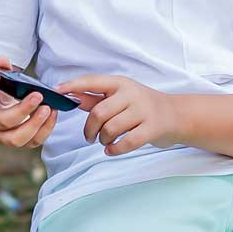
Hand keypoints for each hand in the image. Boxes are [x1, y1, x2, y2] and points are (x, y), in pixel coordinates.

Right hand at [0, 60, 62, 149]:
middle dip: (22, 110)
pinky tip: (52, 113)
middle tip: (38, 95)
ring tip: (48, 108)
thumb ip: (1, 69)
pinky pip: (32, 142)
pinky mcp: (19, 141)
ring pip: (17, 139)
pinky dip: (45, 130)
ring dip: (35, 124)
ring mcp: (3, 136)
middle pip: (4, 121)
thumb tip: (3, 60)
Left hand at [57, 74, 181, 155]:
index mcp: (120, 83)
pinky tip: (112, 150)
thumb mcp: (120, 97)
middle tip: (89, 137)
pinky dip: (115, 149)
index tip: (56, 91)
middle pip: (99, 112)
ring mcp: (143, 110)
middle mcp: (131, 94)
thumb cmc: (141, 106)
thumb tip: (70, 97)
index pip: (92, 81)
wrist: (176, 115)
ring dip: (103, 140)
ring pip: (111, 129)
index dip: (73, 85)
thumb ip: (95, 98)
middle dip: (90, 129)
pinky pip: (126, 142)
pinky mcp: (152, 128)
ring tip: (105, 142)